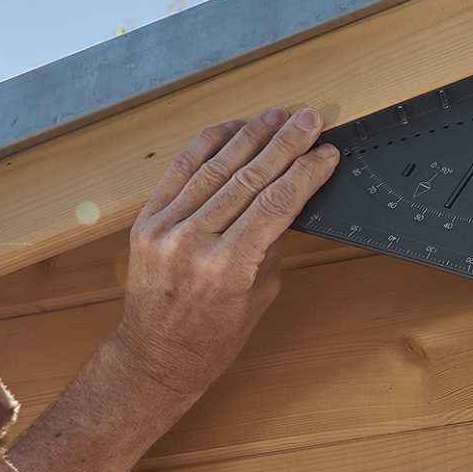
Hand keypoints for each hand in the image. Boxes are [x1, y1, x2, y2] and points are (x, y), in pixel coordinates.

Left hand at [114, 105, 339, 396]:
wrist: (155, 355)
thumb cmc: (212, 337)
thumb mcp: (258, 295)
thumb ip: (270, 245)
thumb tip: (287, 198)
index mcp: (227, 267)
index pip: (275, 205)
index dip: (304, 174)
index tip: (326, 153)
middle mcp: (193, 242)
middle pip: (249, 179)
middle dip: (284, 144)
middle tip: (308, 119)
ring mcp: (165, 228)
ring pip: (216, 168)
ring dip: (250, 137)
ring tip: (276, 116)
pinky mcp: (146, 221)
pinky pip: (181, 172)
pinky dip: (207, 146)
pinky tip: (232, 129)